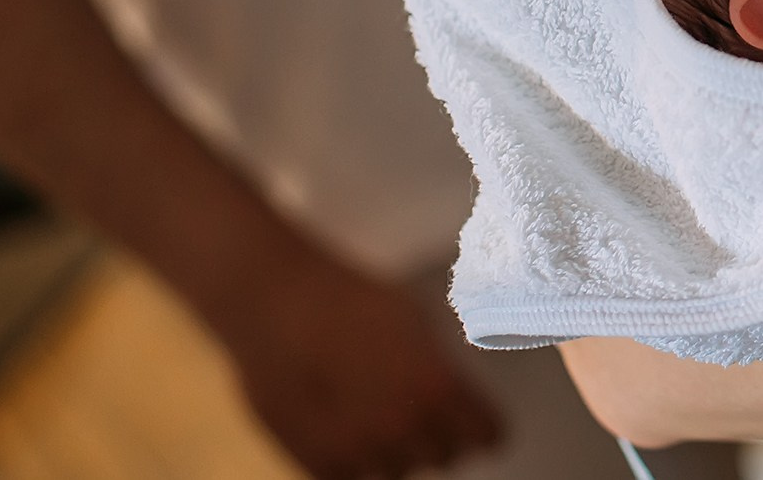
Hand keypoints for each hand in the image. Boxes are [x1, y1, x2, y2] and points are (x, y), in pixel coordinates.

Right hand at [206, 254, 503, 479]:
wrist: (274, 306)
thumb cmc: (349, 300)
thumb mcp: (415, 320)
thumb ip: (441, 365)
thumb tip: (459, 393)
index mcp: (437, 389)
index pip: (488, 435)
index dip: (483, 424)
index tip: (475, 419)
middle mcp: (402, 429)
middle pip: (445, 455)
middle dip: (439, 433)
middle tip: (419, 407)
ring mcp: (357, 452)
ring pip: (399, 469)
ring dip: (396, 449)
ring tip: (376, 413)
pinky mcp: (316, 463)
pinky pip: (353, 476)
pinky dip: (353, 459)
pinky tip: (344, 425)